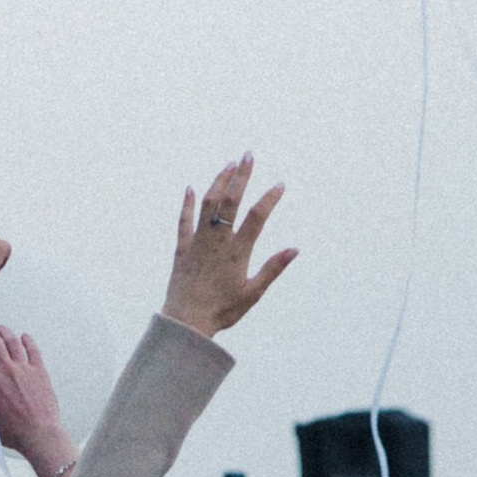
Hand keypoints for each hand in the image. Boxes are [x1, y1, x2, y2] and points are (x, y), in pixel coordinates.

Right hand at [0, 328, 75, 476]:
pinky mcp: (39, 370)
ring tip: (2, 329)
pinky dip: (28, 341)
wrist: (39, 434)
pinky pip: (33, 350)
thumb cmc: (14, 433)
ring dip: (6, 334)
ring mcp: (23, 369)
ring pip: (13, 343)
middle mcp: (5, 370)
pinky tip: (25, 337)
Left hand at [162, 159, 296, 338]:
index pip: (256, 217)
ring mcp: (198, 242)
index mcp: (237, 252)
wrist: (186, 321)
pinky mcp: (182, 248)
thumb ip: (273, 269)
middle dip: (241, 176)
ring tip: (228, 165)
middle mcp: (217, 241)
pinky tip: (190, 188)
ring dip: (218, 182)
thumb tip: (295, 249)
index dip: (269, 198)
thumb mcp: (253, 293)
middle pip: (230, 200)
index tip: (280, 185)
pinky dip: (187, 203)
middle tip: (248, 155)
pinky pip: (184, 221)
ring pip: (207, 204)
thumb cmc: (223, 311)